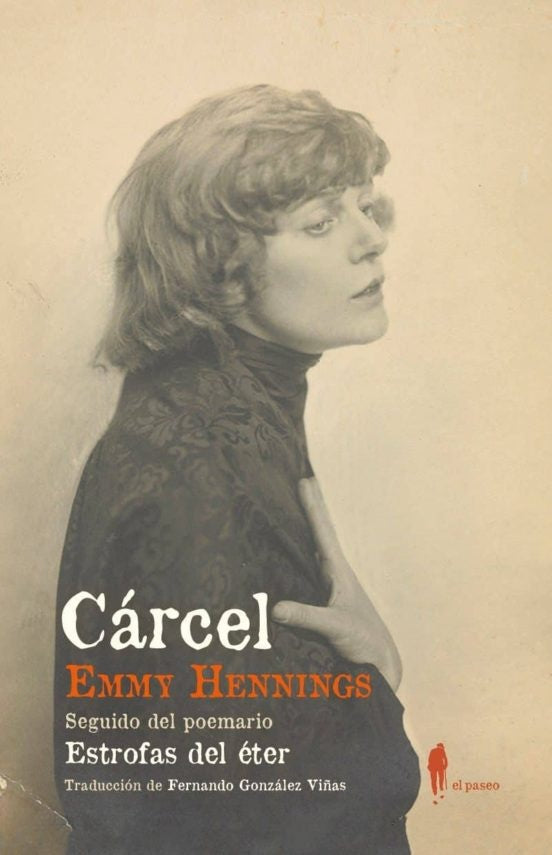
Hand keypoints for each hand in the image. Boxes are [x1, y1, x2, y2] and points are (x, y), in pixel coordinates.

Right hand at [272, 477, 402, 690]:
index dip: (314, 506)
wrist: (380, 662)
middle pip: (321, 533)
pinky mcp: (325, 599)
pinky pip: (310, 568)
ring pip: (316, 549)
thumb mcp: (335, 627)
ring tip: (299, 506)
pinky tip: (296, 551)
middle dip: (313, 508)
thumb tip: (275, 608)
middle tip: (305, 480)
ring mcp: (330, 585)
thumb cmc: (364, 640)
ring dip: (308, 528)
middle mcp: (334, 573)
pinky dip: (303, 553)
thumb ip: (307, 616)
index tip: (306, 480)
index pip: (323, 532)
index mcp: (339, 571)